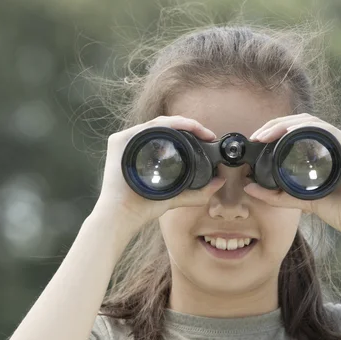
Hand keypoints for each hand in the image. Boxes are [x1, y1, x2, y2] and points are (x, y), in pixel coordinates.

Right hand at [93, 115, 225, 230]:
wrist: (124, 215)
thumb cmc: (145, 206)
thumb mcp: (177, 196)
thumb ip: (199, 191)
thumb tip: (220, 181)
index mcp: (148, 151)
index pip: (172, 134)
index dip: (193, 132)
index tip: (210, 138)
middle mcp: (137, 142)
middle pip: (167, 126)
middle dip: (191, 126)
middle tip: (208, 134)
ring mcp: (127, 139)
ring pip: (159, 123)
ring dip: (183, 123)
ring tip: (201, 130)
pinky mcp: (120, 140)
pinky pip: (148, 126)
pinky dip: (168, 124)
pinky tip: (184, 127)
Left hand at [245, 113, 340, 245]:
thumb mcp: (302, 201)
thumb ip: (277, 195)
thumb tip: (249, 187)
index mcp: (327, 150)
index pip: (299, 129)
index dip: (275, 129)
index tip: (256, 140)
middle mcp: (338, 143)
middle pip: (304, 121)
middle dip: (277, 124)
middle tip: (258, 136)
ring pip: (315, 123)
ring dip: (289, 124)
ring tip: (269, 134)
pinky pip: (331, 133)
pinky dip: (310, 131)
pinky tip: (292, 135)